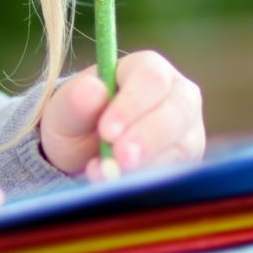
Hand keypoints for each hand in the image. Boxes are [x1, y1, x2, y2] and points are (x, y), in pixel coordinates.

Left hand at [39, 51, 204, 182]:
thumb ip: (75, 100)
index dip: (132, 104)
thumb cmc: (77, 120)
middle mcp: (177, 94)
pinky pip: (177, 172)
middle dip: (148, 137)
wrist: (82, 154)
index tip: (107, 131)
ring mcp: (187, 129)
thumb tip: (92, 88)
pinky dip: (148, 181)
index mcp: (147, 68)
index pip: (151, 78)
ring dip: (146, 165)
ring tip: (108, 175)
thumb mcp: (64, 111)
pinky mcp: (188, 160)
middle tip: (120, 158)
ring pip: (182, 145)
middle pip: (177, 110)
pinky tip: (120, 184)